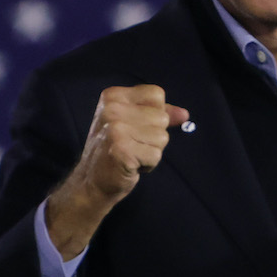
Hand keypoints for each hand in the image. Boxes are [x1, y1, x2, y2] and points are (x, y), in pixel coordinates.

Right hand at [46, 85, 189, 259]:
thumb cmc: (116, 149)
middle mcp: (112, 109)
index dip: (155, 113)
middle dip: (154, 135)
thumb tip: (184, 114)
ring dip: (152, 151)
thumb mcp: (134, 123)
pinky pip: (156, 155)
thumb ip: (160, 114)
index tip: (136, 126)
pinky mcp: (121, 150)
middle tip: (132, 144)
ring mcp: (115, 129)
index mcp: (113, 96)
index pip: (157, 94)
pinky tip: (131, 165)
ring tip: (132, 154)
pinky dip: (148, 164)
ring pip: (162, 137)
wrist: (92, 181)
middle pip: (162, 117)